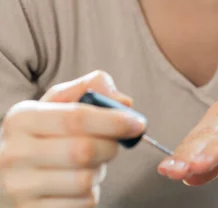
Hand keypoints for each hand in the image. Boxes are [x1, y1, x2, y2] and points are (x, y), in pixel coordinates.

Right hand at [0, 70, 143, 206]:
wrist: (4, 174)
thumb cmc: (39, 133)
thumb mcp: (54, 103)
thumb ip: (89, 88)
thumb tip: (124, 102)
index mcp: (22, 118)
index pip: (76, 118)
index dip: (113, 120)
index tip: (138, 123)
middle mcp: (15, 154)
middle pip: (83, 151)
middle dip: (110, 146)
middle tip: (113, 143)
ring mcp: (20, 189)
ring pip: (84, 181)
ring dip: (100, 171)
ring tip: (90, 163)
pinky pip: (81, 206)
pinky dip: (90, 194)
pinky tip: (78, 185)